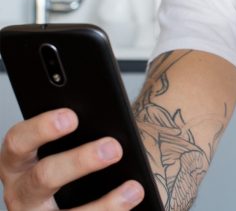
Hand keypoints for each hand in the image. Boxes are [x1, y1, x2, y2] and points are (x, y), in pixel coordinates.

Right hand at [0, 109, 143, 209]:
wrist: (90, 182)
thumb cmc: (80, 152)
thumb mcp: (75, 139)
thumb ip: (84, 130)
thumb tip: (112, 124)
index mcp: (19, 159)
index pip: (18, 141)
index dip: (41, 128)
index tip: (72, 117)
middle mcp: (21, 190)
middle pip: (43, 177)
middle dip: (80, 162)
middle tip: (114, 147)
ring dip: (103, 205)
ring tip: (134, 190)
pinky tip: (132, 201)